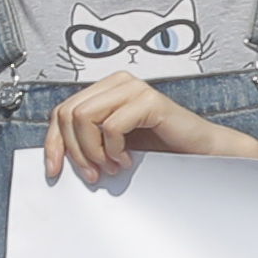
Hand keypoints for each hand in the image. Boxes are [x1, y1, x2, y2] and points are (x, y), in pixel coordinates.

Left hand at [39, 71, 257, 187]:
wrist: (203, 154)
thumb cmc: (163, 150)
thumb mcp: (113, 145)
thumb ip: (87, 140)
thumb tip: (55, 156)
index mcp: (106, 90)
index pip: (61, 111)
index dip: (53, 143)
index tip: (55, 170)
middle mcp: (118, 83)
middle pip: (68, 114)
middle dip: (74, 150)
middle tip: (92, 173)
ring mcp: (134, 89)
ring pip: (84, 117)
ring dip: (92, 151)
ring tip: (110, 166)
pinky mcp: (149, 101)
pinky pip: (111, 126)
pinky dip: (113, 149)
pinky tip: (127, 160)